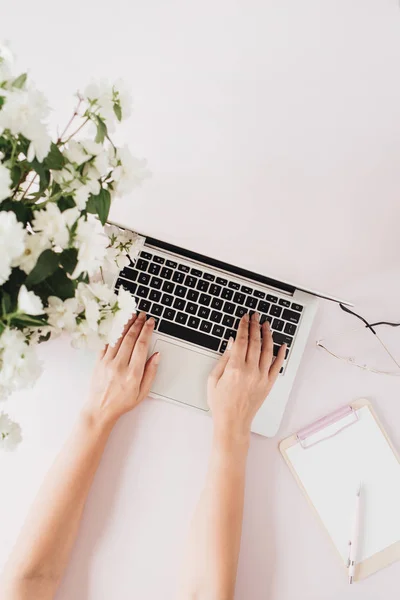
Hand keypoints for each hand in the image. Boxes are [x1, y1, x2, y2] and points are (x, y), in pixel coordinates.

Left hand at [84, 312, 159, 426]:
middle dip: (138, 324)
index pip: (142, 345)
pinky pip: (106, 344)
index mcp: (133, 373)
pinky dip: (113, 333)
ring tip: (131, 316)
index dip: (147, 331)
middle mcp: (119, 366)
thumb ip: (151, 372)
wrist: (100, 410)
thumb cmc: (122, 403)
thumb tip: (157, 355)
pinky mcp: (98, 362)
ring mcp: (107, 363)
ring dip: (126, 324)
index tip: (150, 322)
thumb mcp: (143, 392)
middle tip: (142, 315)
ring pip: (118, 338)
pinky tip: (118, 326)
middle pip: (130, 338)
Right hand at [207, 312, 285, 440]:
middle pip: (255, 342)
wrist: (232, 422)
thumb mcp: (213, 379)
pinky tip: (282, 345)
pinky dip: (281, 354)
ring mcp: (261, 378)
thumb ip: (223, 359)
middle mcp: (250, 371)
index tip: (244, 318)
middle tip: (255, 316)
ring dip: (268, 335)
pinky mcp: (268, 384)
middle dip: (255, 326)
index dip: (243, 327)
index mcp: (235, 369)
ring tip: (266, 325)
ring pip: (268, 351)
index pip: (242, 341)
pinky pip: (278, 366)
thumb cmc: (220, 403)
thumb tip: (232, 343)